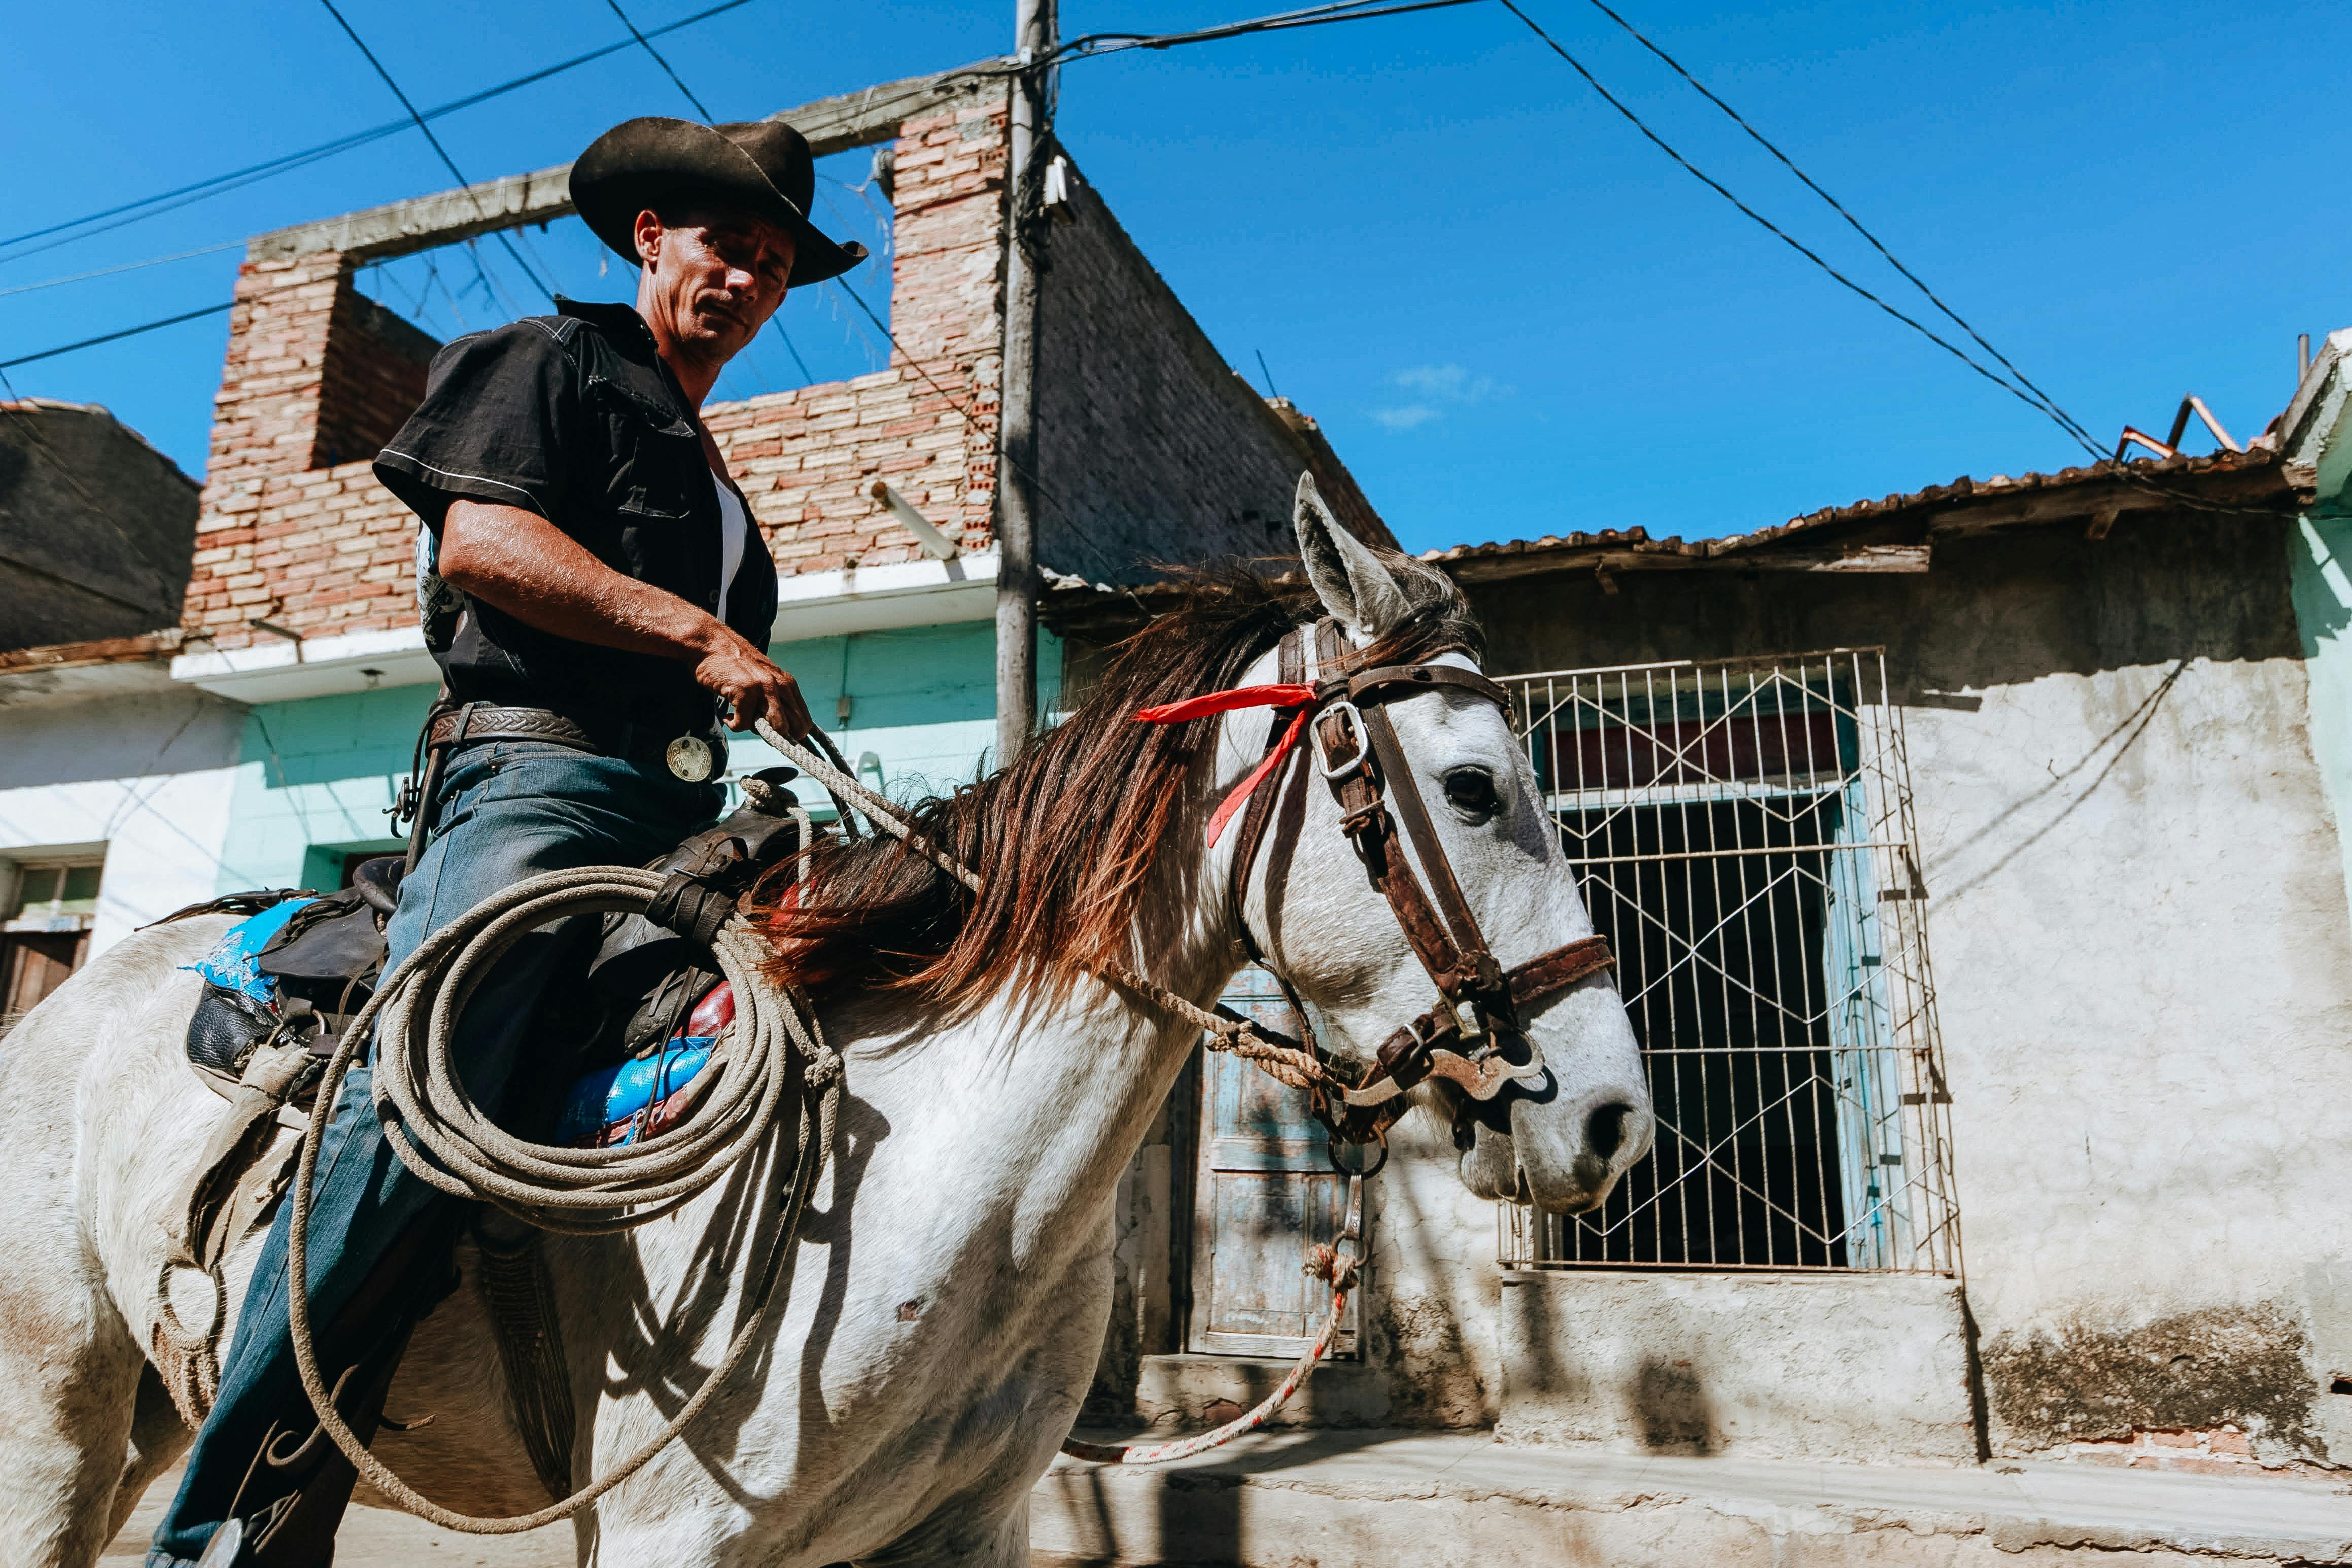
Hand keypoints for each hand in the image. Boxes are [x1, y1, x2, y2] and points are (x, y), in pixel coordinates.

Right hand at [691, 625, 812, 738]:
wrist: (709, 643)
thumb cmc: (732, 664)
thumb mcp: (762, 678)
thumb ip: (774, 698)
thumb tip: (781, 728)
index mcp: (787, 684)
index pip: (804, 720)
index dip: (795, 736)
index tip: (780, 739)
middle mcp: (780, 685)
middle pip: (795, 728)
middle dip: (777, 736)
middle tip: (758, 729)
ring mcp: (764, 688)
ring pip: (777, 727)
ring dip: (758, 730)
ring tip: (742, 719)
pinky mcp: (745, 691)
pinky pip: (744, 725)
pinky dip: (733, 725)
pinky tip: (727, 715)